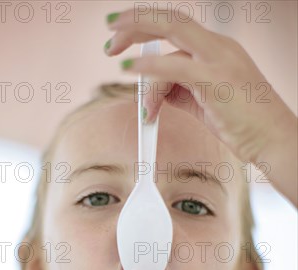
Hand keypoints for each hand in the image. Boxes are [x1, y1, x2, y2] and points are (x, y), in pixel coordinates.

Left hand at [105, 8, 295, 167]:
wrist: (271, 138)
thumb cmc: (243, 123)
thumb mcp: (206, 102)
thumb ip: (180, 92)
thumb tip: (154, 93)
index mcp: (217, 50)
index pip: (176, 28)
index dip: (147, 26)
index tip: (122, 36)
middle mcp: (218, 47)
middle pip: (171, 20)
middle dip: (135, 23)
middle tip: (109, 38)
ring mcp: (218, 60)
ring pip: (170, 39)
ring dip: (138, 55)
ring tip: (120, 70)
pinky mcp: (214, 79)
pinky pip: (173, 67)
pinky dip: (147, 68)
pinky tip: (128, 70)